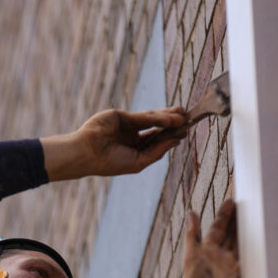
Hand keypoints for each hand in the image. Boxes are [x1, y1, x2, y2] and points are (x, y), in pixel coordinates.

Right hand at [41, 107, 186, 180]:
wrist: (88, 153)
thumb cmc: (111, 162)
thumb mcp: (139, 161)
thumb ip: (157, 150)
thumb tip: (176, 140)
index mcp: (135, 150)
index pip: (157, 141)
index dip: (171, 137)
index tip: (185, 133)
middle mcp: (132, 137)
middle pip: (157, 128)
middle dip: (172, 124)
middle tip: (188, 119)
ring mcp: (127, 126)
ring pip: (152, 119)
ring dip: (168, 117)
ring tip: (183, 115)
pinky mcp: (122, 116)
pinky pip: (143, 116)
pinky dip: (156, 117)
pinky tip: (169, 119)